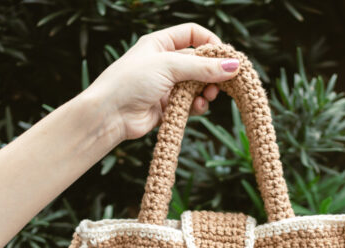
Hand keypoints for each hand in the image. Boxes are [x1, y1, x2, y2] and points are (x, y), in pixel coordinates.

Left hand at [83, 23, 239, 142]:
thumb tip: (234, 65)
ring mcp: (166, 86)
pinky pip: (189, 104)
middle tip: (222, 83)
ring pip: (196, 86)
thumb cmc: (131, 82)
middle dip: (212, 72)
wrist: (110, 114)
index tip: (225, 56)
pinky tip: (197, 108)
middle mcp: (164, 63)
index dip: (211, 42)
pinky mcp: (167, 107)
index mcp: (160, 44)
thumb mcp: (169, 67)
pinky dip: (197, 106)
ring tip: (208, 97)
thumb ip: (202, 67)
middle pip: (198, 63)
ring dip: (205, 91)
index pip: (192, 34)